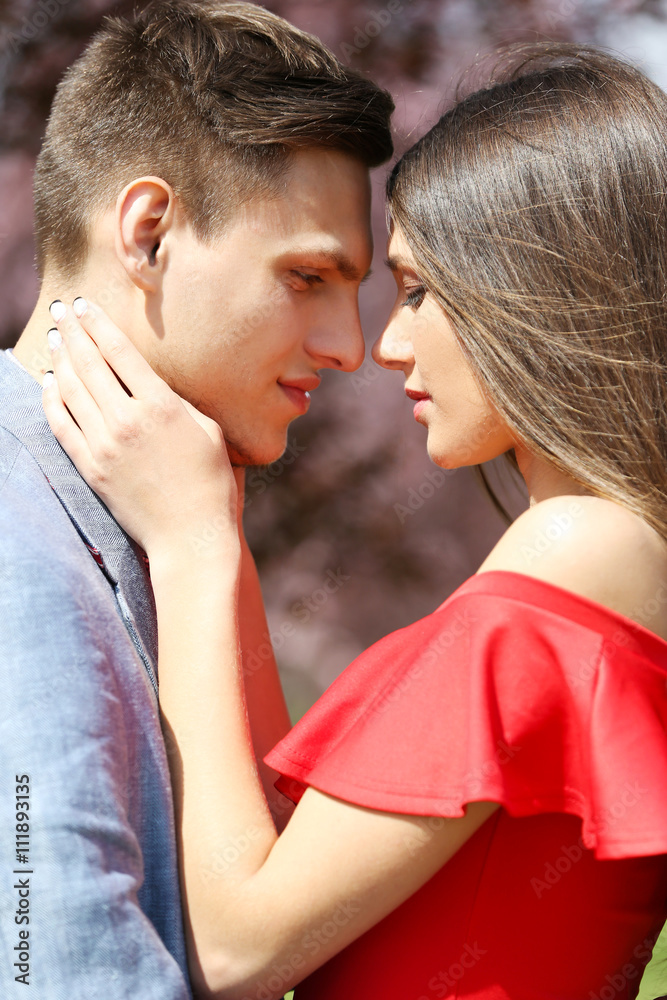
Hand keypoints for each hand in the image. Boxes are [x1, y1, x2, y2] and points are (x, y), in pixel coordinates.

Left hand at [42, 298, 238, 558]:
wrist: (190, 535)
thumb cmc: (211, 483)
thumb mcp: (206, 430)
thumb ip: (176, 401)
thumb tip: (149, 379)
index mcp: (161, 406)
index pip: (119, 352)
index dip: (98, 324)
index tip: (85, 305)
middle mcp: (127, 420)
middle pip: (89, 363)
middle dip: (72, 331)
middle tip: (60, 310)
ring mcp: (104, 445)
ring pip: (70, 389)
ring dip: (59, 359)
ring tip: (55, 338)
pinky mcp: (91, 467)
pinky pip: (61, 425)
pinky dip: (51, 399)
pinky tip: (48, 383)